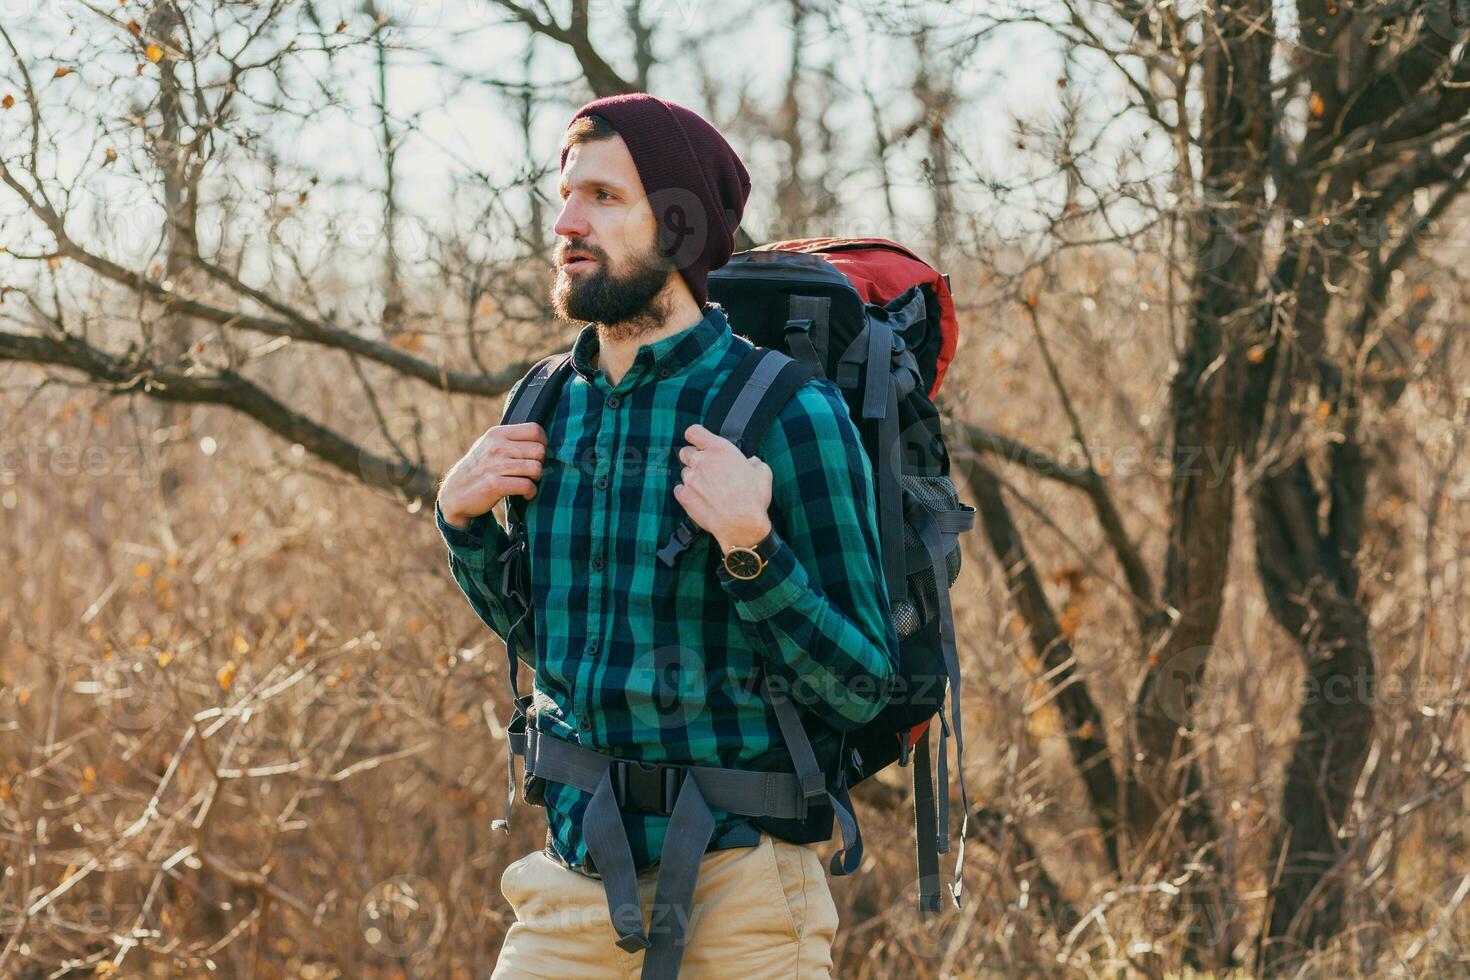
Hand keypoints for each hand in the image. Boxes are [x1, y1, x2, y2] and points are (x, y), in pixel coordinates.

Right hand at [437, 421, 546, 529]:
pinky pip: (527, 486)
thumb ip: (511, 439)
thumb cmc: (479, 469)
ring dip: (536, 479)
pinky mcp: (495, 484)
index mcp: (497, 433)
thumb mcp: (489, 445)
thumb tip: (543, 441)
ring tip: (528, 482)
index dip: (543, 443)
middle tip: (531, 472)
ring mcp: (495, 465)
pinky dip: (531, 492)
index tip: (536, 455)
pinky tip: (525, 494)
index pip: (535, 430)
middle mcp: (496, 446)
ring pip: (536, 468)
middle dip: (541, 463)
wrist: (455, 493)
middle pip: (539, 450)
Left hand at [673, 423, 772, 552]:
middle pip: (685, 452)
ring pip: (684, 472)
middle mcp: (701, 461)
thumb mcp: (762, 472)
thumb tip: (750, 462)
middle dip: (694, 458)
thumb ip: (752, 461)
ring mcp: (690, 479)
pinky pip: (679, 490)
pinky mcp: (684, 496)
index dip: (696, 436)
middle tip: (706, 468)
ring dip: (693, 477)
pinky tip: (700, 499)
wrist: (741, 524)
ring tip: (707, 488)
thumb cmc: (753, 499)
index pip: (694, 432)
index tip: (700, 442)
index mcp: (719, 449)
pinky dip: (687, 492)